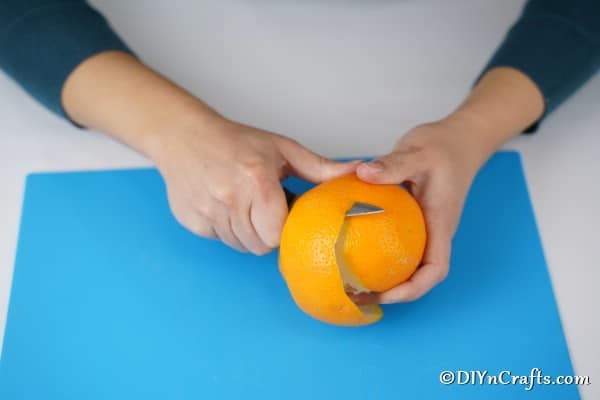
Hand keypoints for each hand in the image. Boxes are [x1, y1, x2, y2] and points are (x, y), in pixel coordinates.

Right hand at [152, 117, 358, 253]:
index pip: (278, 234)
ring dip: (246, 233)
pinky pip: (219, 239)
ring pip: (239, 246)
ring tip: (244, 205)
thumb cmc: (235, 141)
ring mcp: (207, 213)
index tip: (283, 214)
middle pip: (259, 245)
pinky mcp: (192, 221)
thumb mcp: (282, 149)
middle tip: (264, 209)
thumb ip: (320, 167)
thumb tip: (358, 171)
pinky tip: (224, 205)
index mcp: (257, 182)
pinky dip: (225, 229)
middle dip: (267, 233)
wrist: (184, 136)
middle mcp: (230, 200)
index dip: (284, 228)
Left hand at [355, 116, 492, 302]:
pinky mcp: (415, 219)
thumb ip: (393, 165)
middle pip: (420, 275)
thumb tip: (362, 173)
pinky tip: (352, 247)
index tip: (385, 295)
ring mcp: (425, 227)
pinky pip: (398, 243)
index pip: (435, 269)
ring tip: (351, 280)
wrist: (460, 140)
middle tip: (357, 294)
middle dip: (393, 292)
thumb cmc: (444, 146)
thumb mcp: (417, 152)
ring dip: (386, 276)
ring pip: (409, 262)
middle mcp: (434, 231)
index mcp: (440, 223)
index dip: (413, 288)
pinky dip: (380, 253)